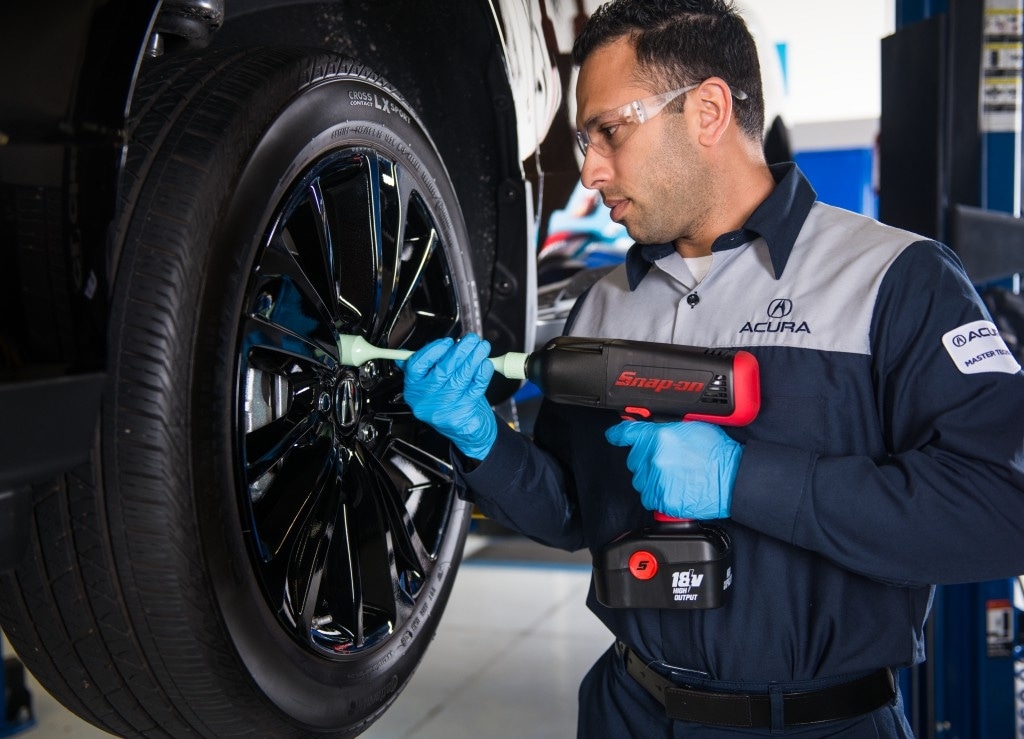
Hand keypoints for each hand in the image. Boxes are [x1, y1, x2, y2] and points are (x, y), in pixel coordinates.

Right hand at [398, 333, 496, 459]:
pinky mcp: (462, 413)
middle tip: (471, 340)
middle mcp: (426, 399)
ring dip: (474, 358)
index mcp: (413, 388)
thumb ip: (425, 365)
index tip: (448, 342)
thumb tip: (419, 348)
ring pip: (461, 377)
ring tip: (482, 348)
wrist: (461, 427)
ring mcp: (444, 407)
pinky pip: (475, 388)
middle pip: (442, 370)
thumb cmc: (446, 399)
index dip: (433, 350)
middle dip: (460, 351)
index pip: (417, 366)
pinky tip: (485, 364)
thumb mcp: (429, 384)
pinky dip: (482, 374)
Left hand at [604, 421, 742, 518]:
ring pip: (640, 480)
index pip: (628, 434)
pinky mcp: (662, 499)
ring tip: (674, 476)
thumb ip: (666, 427)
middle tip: (667, 461)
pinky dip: (658, 495)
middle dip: (646, 459)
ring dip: (651, 478)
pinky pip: (649, 498)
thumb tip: (651, 426)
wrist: (734, 478)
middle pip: (634, 459)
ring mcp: (657, 480)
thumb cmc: (718, 452)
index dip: (618, 434)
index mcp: (659, 437)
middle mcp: (654, 458)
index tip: (613, 436)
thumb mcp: (691, 426)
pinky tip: (675, 488)